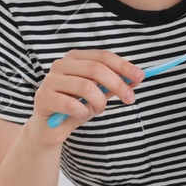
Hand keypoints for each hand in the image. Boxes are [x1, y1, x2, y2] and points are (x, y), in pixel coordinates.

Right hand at [28, 49, 145, 144]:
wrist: (49, 129)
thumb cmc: (75, 108)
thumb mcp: (98, 95)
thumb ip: (114, 85)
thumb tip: (137, 77)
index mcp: (75, 58)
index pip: (103, 56)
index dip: (123, 65)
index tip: (140, 76)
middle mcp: (61, 65)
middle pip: (96, 69)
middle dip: (117, 84)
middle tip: (129, 99)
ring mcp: (50, 80)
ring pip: (86, 87)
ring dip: (99, 102)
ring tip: (98, 109)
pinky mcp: (44, 98)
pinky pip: (72, 105)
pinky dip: (83, 112)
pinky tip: (81, 114)